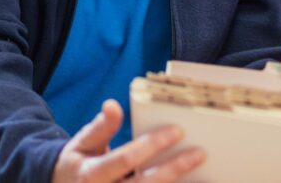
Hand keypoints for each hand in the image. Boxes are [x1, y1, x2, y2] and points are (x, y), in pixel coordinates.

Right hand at [52, 99, 204, 182]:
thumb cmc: (77, 164)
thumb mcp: (82, 143)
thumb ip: (100, 127)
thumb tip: (112, 105)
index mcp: (91, 174)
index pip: (126, 159)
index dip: (152, 145)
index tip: (178, 130)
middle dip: (174, 169)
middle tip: (200, 153)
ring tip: (203, 175)